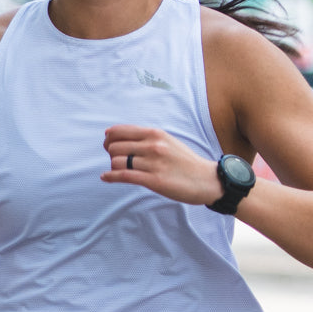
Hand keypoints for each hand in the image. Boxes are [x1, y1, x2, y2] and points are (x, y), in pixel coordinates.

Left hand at [101, 125, 221, 204]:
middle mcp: (153, 146)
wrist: (206, 179)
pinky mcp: (154, 180)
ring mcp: (153, 163)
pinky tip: (105, 177)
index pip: (119, 131)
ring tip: (120, 170)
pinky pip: (123, 176)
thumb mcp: (166, 141)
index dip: (109, 139)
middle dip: (110, 154)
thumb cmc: (183, 161)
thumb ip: (144, 137)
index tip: (109, 145)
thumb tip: (114, 134)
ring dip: (114, 167)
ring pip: (116, 162)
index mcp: (155, 134)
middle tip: (116, 160)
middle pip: (114, 147)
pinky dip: (110, 177)